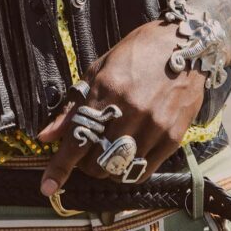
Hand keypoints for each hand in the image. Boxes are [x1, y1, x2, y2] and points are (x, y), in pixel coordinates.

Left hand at [37, 20, 206, 196]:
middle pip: (96, 161)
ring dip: (106, 169)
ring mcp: (153, 125)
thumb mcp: (99, 69)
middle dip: (84, 164)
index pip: (77, 138)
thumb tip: (46, 136)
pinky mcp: (172, 136)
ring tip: (107, 153)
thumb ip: (73, 106)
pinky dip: (129, 171)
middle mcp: (130, 110)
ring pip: (119, 169)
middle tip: (86, 153)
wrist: (184, 44)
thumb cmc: (137, 53)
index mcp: (106, 90)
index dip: (60, 167)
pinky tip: (126, 159)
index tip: (47, 186)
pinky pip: (144, 170)